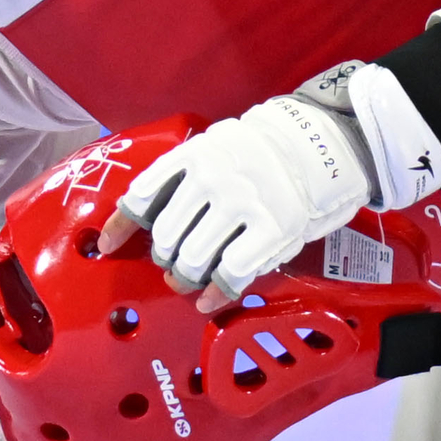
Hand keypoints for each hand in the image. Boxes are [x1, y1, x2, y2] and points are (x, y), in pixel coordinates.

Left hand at [104, 90, 380, 311]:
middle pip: (165, 237)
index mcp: (195, 154)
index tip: (108, 245)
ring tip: (190, 283)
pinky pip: (229, 273)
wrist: (332, 141)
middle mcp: (212, 178)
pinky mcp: (272, 229)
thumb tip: (148, 218)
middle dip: (164, 259)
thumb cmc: (273, 149)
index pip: (142, 194)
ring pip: (191, 259)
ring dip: (186, 279)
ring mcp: (242, 204)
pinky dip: (215, 293)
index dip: (121, 225)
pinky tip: (212, 300)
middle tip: (174, 267)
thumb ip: (187, 176)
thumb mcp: (221, 146)